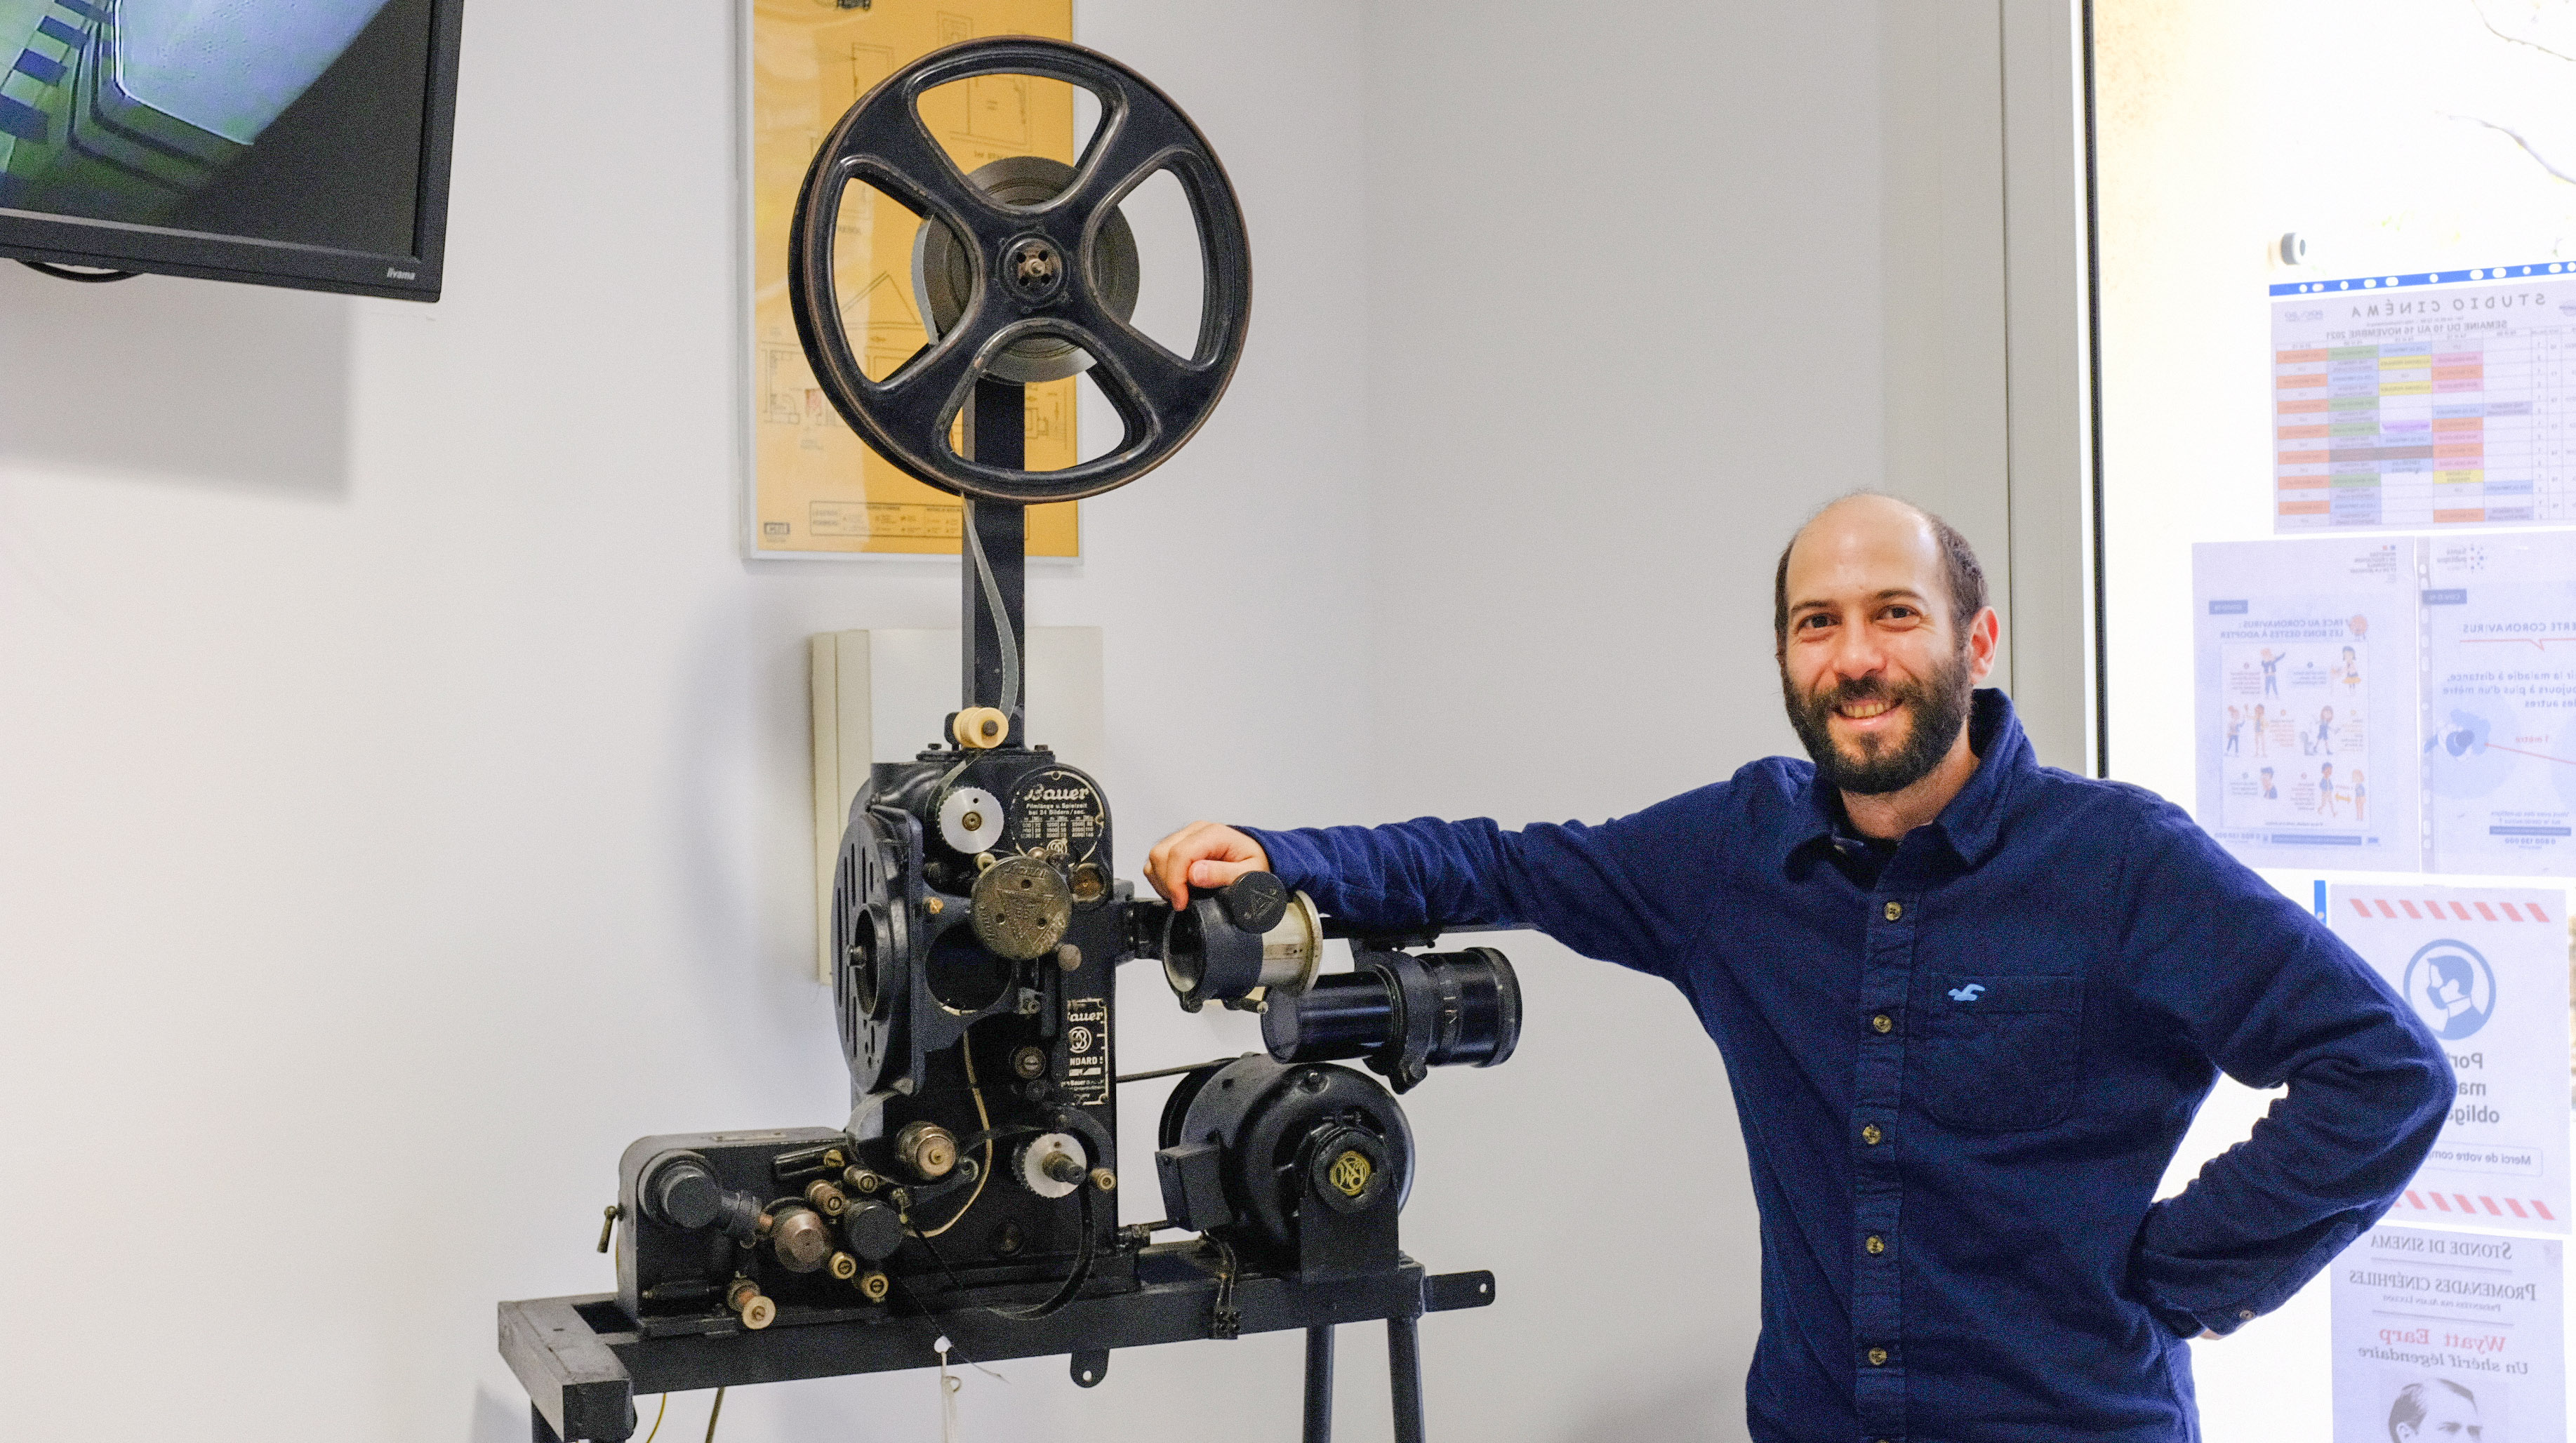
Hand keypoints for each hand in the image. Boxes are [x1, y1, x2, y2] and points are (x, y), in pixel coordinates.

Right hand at [1145, 821, 1269, 906]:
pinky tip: (1177, 888)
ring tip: (1180, 895)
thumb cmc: (1255, 863)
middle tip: (1182, 901)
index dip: (1175, 882)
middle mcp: (1196, 831)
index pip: (1180, 854)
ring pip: (1156, 857)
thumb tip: (1194, 875)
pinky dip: (1160, 877)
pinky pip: (1157, 861)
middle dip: (1167, 883)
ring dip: (1162, 881)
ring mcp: (1185, 836)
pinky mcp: (1178, 845)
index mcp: (1213, 834)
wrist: (1258, 856)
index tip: (1182, 901)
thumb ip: (1223, 874)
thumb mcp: (1249, 873)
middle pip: (1162, 854)